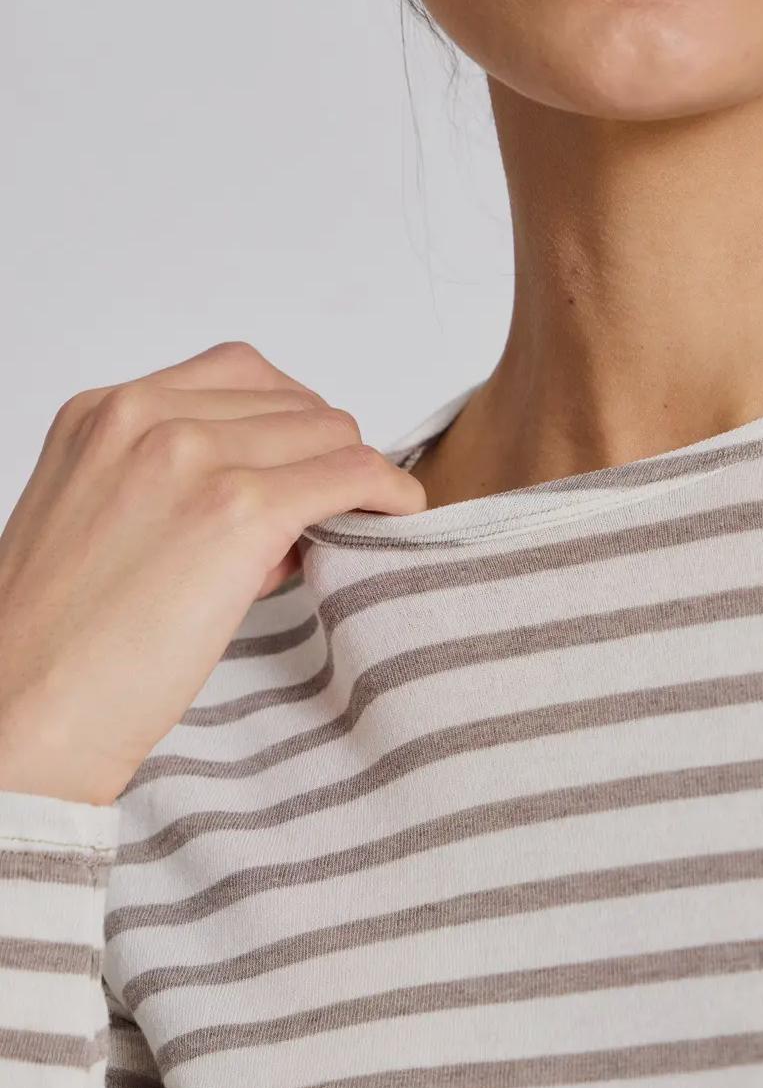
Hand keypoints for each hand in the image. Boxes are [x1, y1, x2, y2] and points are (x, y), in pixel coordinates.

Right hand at [0, 341, 424, 805]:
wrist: (23, 711)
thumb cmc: (54, 643)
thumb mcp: (97, 521)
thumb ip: (176, 486)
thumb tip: (279, 499)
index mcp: (101, 414)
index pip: (237, 376)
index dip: (287, 422)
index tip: (304, 461)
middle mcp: (144, 418)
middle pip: (291, 402)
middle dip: (320, 452)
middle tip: (330, 505)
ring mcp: (192, 458)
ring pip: (329, 431)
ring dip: (353, 472)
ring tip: (350, 522)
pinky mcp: (240, 510)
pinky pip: (351, 472)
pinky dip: (388, 489)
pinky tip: (399, 511)